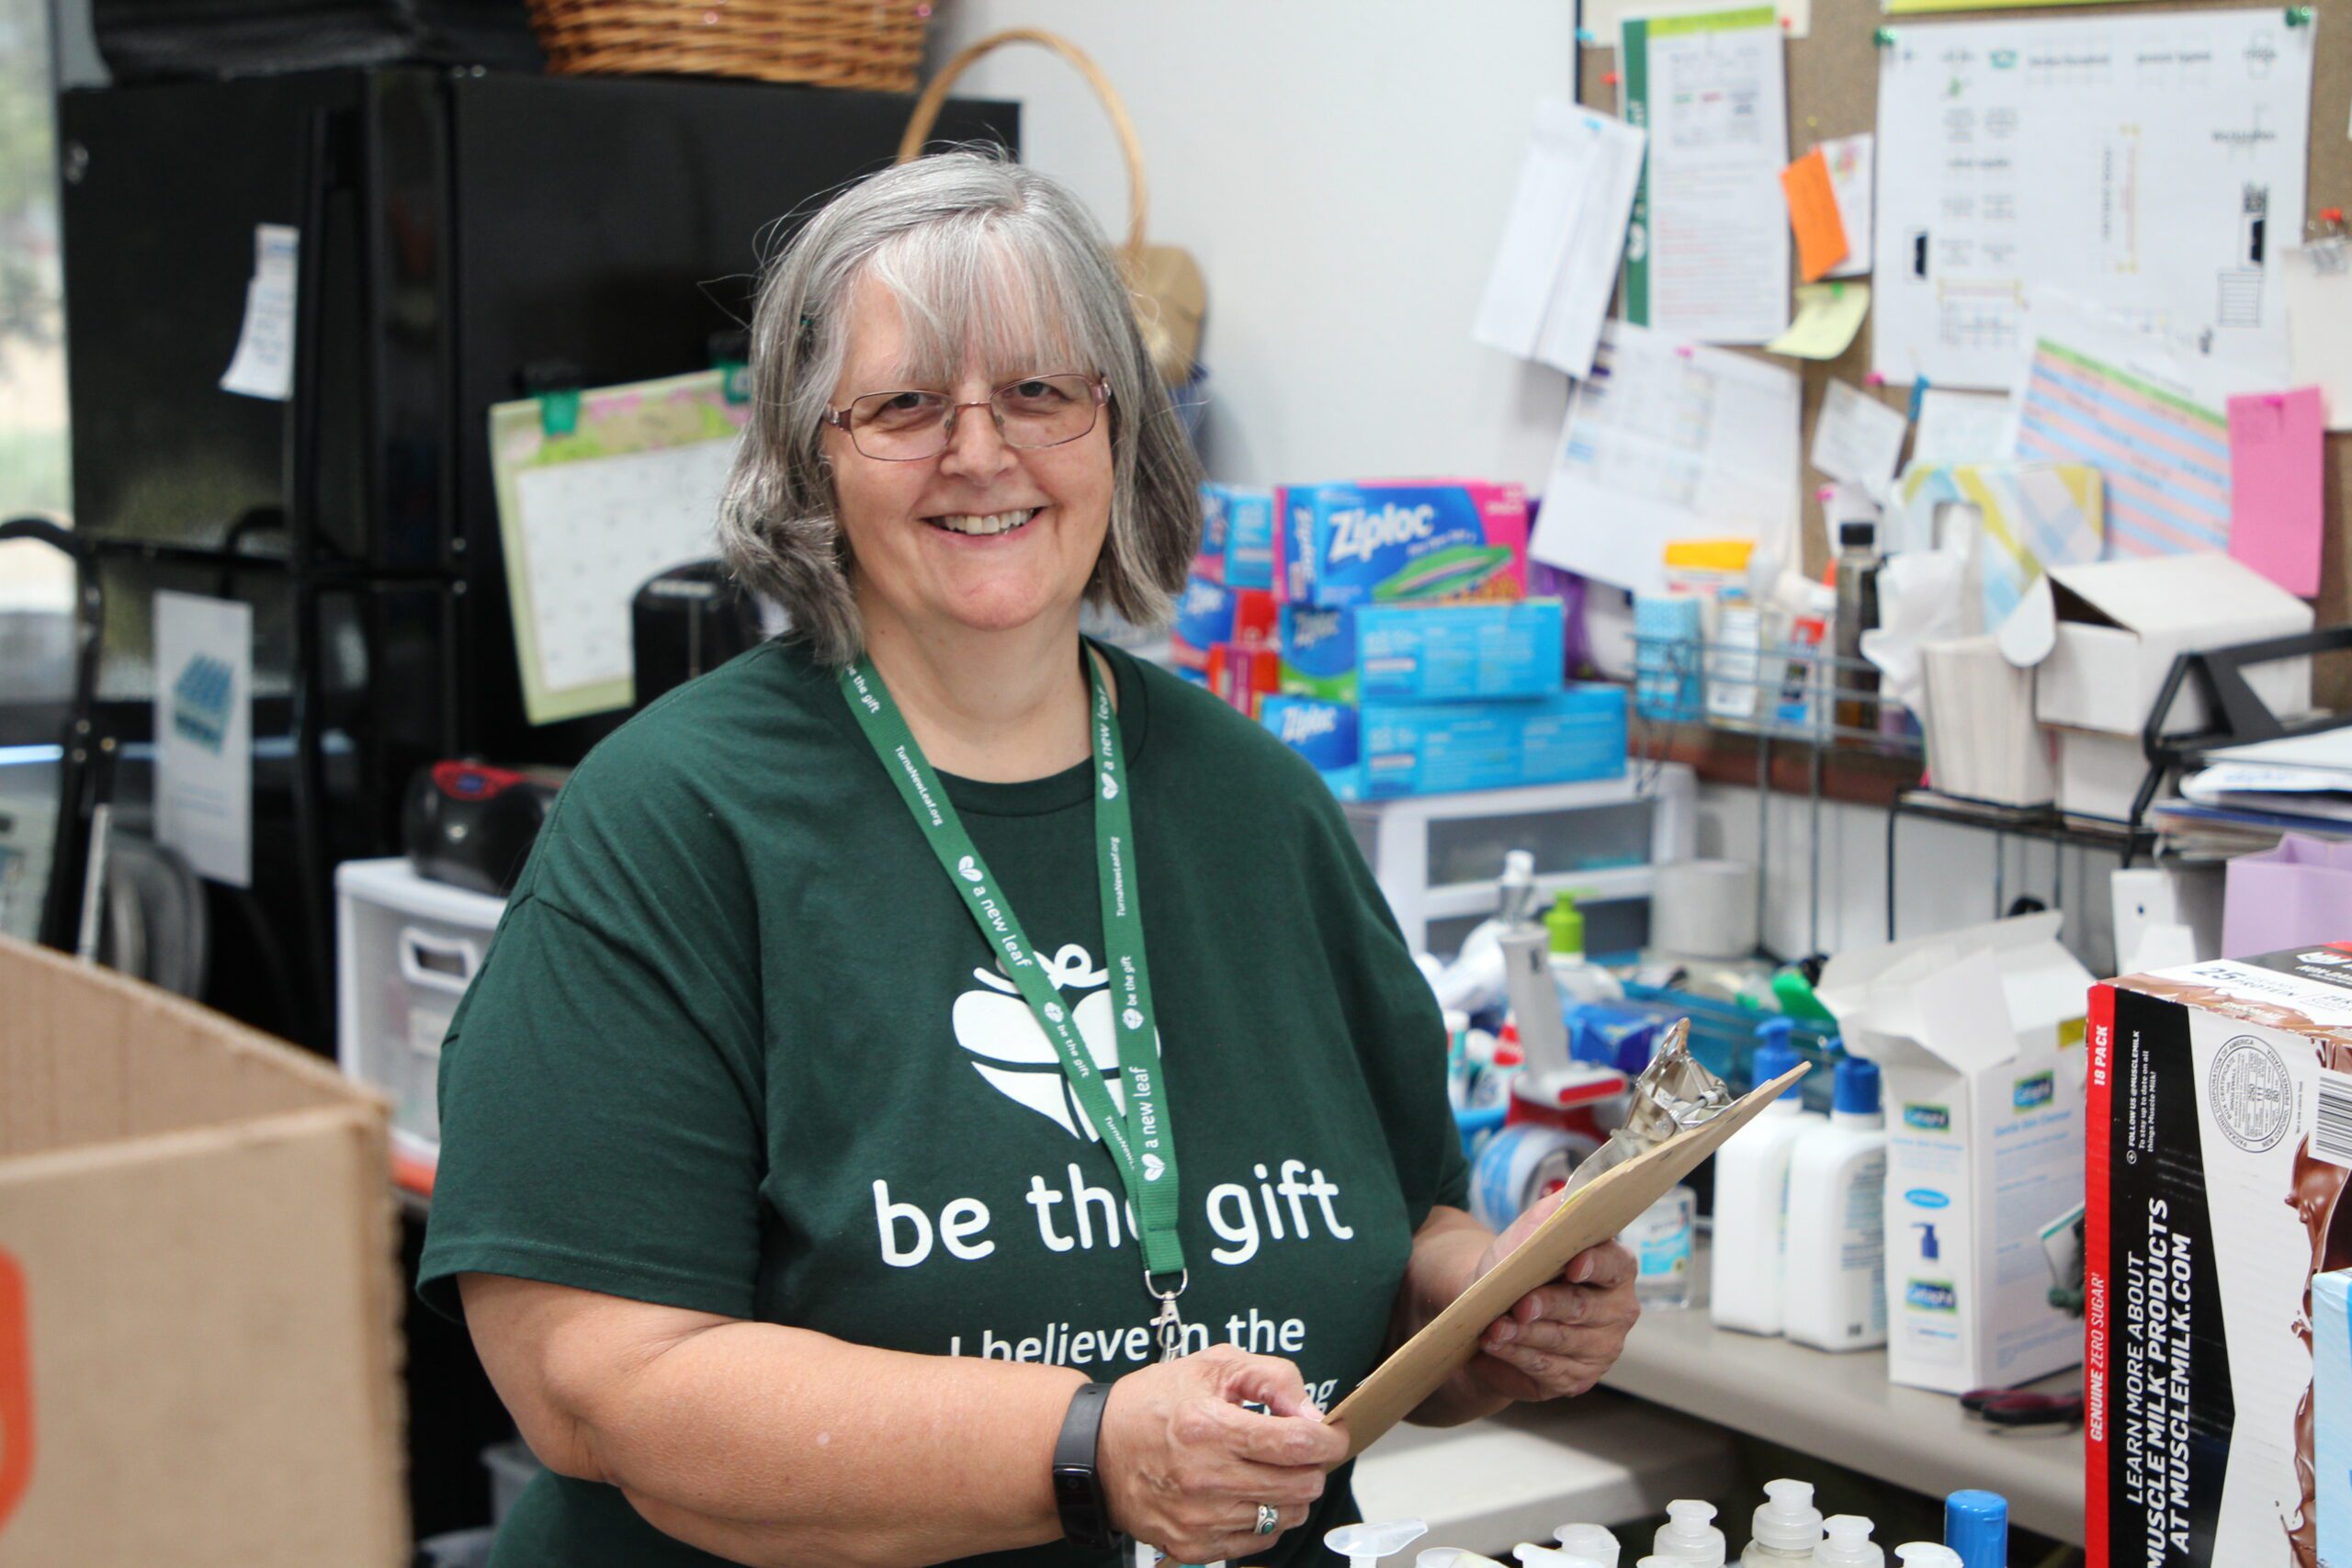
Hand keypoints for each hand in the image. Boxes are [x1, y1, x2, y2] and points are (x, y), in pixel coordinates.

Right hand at [1096, 1344, 1349, 1562]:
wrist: (1094, 1452)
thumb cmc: (1153, 1403)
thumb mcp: (1210, 1366)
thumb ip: (1271, 1378)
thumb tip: (1311, 1413)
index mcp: (1210, 1427)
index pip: (1297, 1444)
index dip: (1329, 1439)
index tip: (1332, 1433)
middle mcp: (1206, 1479)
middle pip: (1300, 1485)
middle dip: (1312, 1465)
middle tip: (1298, 1449)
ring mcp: (1199, 1518)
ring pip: (1285, 1516)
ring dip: (1291, 1492)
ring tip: (1269, 1470)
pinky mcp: (1192, 1545)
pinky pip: (1258, 1540)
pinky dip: (1265, 1517)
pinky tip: (1248, 1493)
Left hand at [1461, 1194, 1640, 1403]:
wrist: (1493, 1308)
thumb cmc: (1519, 1263)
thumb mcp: (1532, 1231)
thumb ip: (1555, 1212)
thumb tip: (1574, 1198)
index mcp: (1617, 1268)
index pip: (1614, 1265)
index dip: (1595, 1265)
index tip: (1572, 1265)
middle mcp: (1618, 1311)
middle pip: (1582, 1309)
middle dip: (1547, 1307)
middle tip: (1518, 1306)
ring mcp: (1601, 1349)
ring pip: (1561, 1343)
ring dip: (1524, 1337)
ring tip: (1493, 1328)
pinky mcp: (1577, 1378)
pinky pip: (1546, 1370)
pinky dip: (1515, 1358)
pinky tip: (1493, 1347)